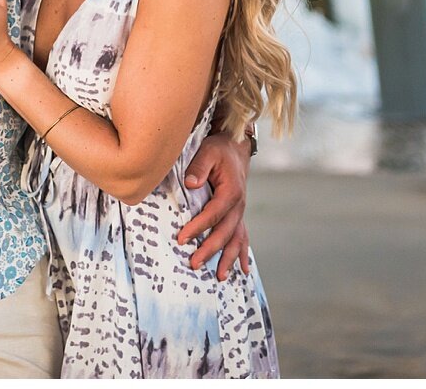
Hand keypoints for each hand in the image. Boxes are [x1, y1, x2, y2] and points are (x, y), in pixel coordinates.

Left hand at [177, 131, 252, 279]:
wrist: (235, 148)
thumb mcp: (208, 151)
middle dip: (210, 250)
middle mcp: (238, 205)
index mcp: (231, 191)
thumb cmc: (219, 150)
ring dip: (229, 259)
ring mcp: (240, 212)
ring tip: (219, 277)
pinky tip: (244, 271)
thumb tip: (191, 184)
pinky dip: (243, 254)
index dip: (197, 227)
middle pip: (225, 232)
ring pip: (236, 240)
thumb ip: (199, 166)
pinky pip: (243, 238)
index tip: (181, 239)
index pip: (213, 214)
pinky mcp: (237, 215)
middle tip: (194, 264)